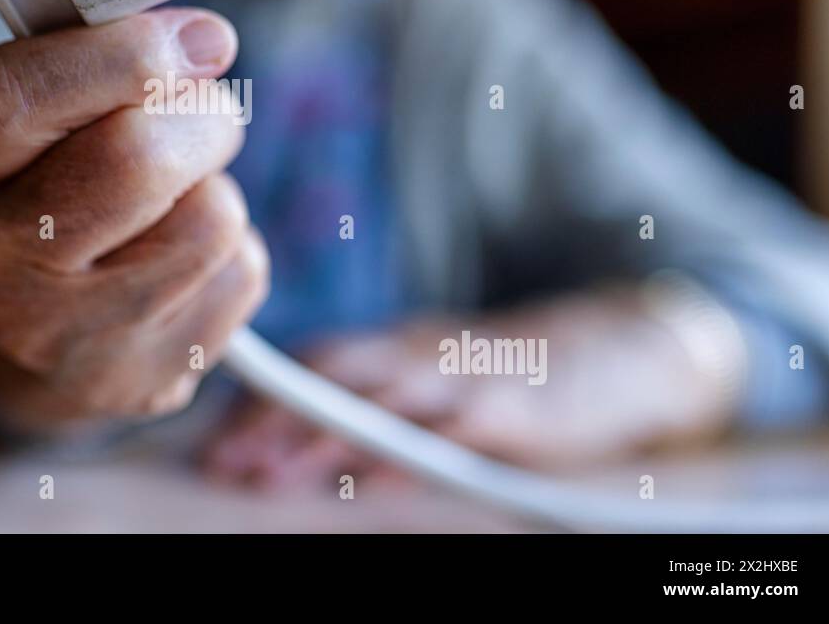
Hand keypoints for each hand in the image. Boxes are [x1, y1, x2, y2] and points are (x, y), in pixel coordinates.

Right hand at [0, 8, 268, 426]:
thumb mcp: (34, 111)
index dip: (121, 53)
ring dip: (217, 183)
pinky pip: (240, 272)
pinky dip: (231, 247)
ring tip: (176, 193)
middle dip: (199, 115)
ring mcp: (69, 336)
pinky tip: (179, 257)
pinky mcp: (146, 378)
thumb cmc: (47, 186)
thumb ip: (92, 57)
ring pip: (210, 217)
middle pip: (133, 160)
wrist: (42, 333)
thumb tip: (204, 41)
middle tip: (202, 107)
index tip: (196, 37)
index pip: (13, 99)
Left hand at [204, 292, 737, 488]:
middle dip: (273, 418)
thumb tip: (284, 443)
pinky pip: (455, 431)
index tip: (212, 441)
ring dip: (323, 437)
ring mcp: (465, 376)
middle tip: (223, 463)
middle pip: (334, 375)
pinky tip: (374, 481)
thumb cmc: (505, 375)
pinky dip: (412, 454)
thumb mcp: (435, 375)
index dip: (261, 398)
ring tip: (273, 476)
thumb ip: (375, 395)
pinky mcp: (514, 408)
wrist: (616, 349)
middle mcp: (420, 352)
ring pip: (383, 401)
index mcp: (397, 347)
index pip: (314, 361)